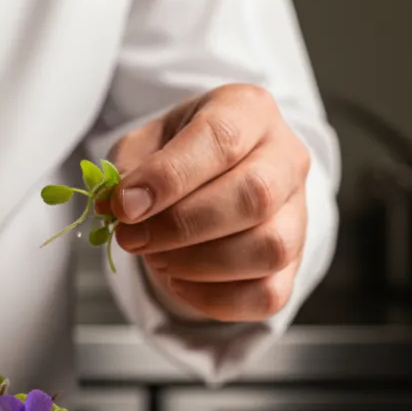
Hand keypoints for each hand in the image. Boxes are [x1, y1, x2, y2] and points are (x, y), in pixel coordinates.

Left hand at [105, 84, 310, 321]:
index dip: (169, 177)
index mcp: (247, 111)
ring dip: (198, 264)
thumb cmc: (177, 156)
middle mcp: (285, 158)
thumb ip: (126, 169)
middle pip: (253, 196)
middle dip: (180, 226)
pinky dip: (214, 299)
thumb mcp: (143, 145)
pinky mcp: (292, 264)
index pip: (220, 139)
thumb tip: (114, 205)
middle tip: (131, 238)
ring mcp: (297, 213)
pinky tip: (179, 283)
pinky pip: (267, 294)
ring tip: (157, 258)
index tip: (125, 206)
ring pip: (268, 249)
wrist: (211, 180)